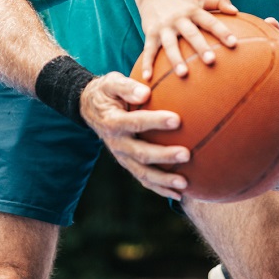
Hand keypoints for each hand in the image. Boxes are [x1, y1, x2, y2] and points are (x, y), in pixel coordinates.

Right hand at [79, 73, 190, 198]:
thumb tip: (146, 92)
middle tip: (186, 154)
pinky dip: (161, 189)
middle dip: (164, 156)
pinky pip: (145, 180)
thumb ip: (127, 87)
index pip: (135, 123)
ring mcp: (122, 157)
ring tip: (185, 183)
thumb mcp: (111, 82)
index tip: (177, 119)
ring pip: (143, 173)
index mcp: (113, 122)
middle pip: (141, 153)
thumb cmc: (108, 92)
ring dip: (164, 180)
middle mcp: (117, 144)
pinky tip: (179, 195)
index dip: (155, 122)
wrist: (91, 108)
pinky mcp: (129, 164)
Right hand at [138, 0, 238, 79]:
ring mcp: (163, 26)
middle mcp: (178, 18)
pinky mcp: (150, 33)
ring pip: (170, 44)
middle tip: (211, 61)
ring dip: (176, 59)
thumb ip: (219, 1)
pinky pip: (149, 50)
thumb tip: (236, 11)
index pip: (210, 21)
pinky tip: (149, 78)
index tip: (234, 44)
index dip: (222, 31)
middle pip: (191, 34)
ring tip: (183, 74)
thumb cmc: (182, 1)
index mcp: (193, 11)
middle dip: (201, 47)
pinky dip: (147, 64)